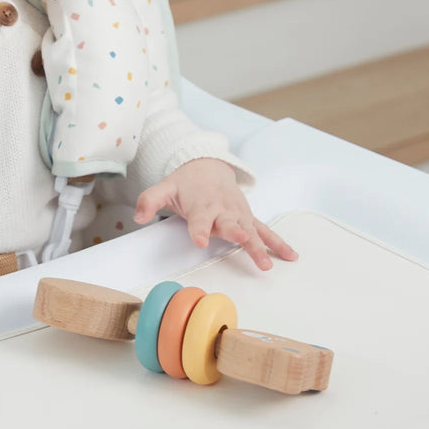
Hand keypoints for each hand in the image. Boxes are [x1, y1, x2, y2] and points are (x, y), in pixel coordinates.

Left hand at [133, 158, 296, 271]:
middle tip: (243, 244)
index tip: (200, 240)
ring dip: (260, 245)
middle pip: (230, 223)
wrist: (209, 165)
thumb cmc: (186, 183)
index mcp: (202, 203)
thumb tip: (137, 216)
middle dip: (237, 234)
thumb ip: (149, 200)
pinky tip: (290, 255)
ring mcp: (238, 214)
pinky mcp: (248, 218)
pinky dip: (278, 242)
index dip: (200, 229)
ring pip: (251, 230)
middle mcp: (223, 209)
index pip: (200, 218)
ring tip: (267, 263)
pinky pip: (265, 230)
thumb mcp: (164, 187)